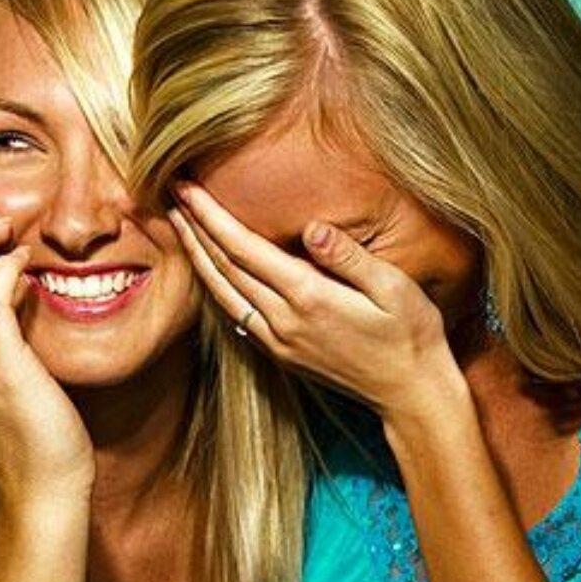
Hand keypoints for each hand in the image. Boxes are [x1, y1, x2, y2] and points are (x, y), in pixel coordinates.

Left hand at [169, 182, 462, 421]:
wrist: (410, 394)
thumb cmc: (411, 335)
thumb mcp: (395, 288)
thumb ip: (350, 257)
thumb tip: (314, 227)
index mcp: (309, 299)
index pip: (245, 249)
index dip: (211, 215)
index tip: (187, 187)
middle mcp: (284, 322)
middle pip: (224, 268)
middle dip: (194, 228)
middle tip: (169, 192)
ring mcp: (278, 341)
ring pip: (223, 293)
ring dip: (197, 256)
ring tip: (178, 223)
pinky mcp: (280, 354)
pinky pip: (235, 313)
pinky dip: (214, 286)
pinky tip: (208, 268)